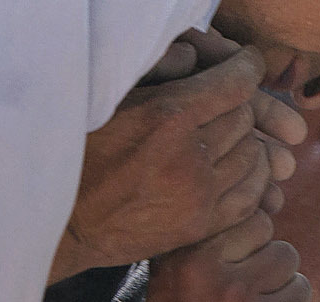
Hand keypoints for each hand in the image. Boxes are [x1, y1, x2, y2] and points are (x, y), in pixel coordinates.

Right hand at [59, 31, 307, 276]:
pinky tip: (240, 172)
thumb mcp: (112, 98)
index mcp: (168, 116)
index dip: (247, 67)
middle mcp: (190, 155)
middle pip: (245, 119)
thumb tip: (195, 56)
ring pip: (252, 157)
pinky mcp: (200, 226)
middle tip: (227, 104)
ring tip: (233, 138)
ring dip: (248, 143)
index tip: (247, 63)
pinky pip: (249, 198)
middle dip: (240, 106)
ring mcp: (199, 195)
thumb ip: (157, 72)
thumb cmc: (81, 152)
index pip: (235, 84)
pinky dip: (253, 181)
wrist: (66, 221)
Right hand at [140, 210, 315, 301]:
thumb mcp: (167, 277)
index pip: (257, 223)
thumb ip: (203, 238)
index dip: (251, 246)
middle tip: (251, 300)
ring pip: (301, 285)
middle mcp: (232, 286)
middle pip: (286, 252)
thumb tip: (255, 200)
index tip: (237, 269)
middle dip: (273, 274)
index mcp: (198, 261)